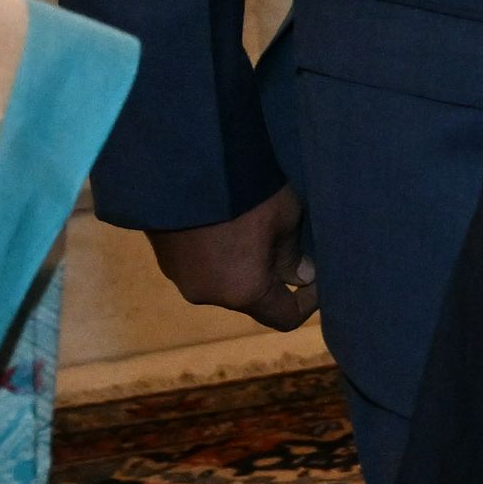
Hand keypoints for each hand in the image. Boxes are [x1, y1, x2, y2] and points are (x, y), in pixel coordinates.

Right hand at [148, 185, 317, 333]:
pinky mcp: (165, 259)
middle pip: (251, 299)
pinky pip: (202, 267)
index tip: (317, 279)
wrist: (184, 165)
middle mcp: (209, 295)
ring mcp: (181, 279)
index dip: (307, 302)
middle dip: (272, 278)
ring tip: (252, 231)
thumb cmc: (246, 195)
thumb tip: (302, 275)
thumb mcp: (285, 218)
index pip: (284, 318)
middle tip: (287, 246)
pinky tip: (223, 226)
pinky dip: (218, 255)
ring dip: (242, 265)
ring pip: (224, 282)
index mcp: (244, 292)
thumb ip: (294, 254)